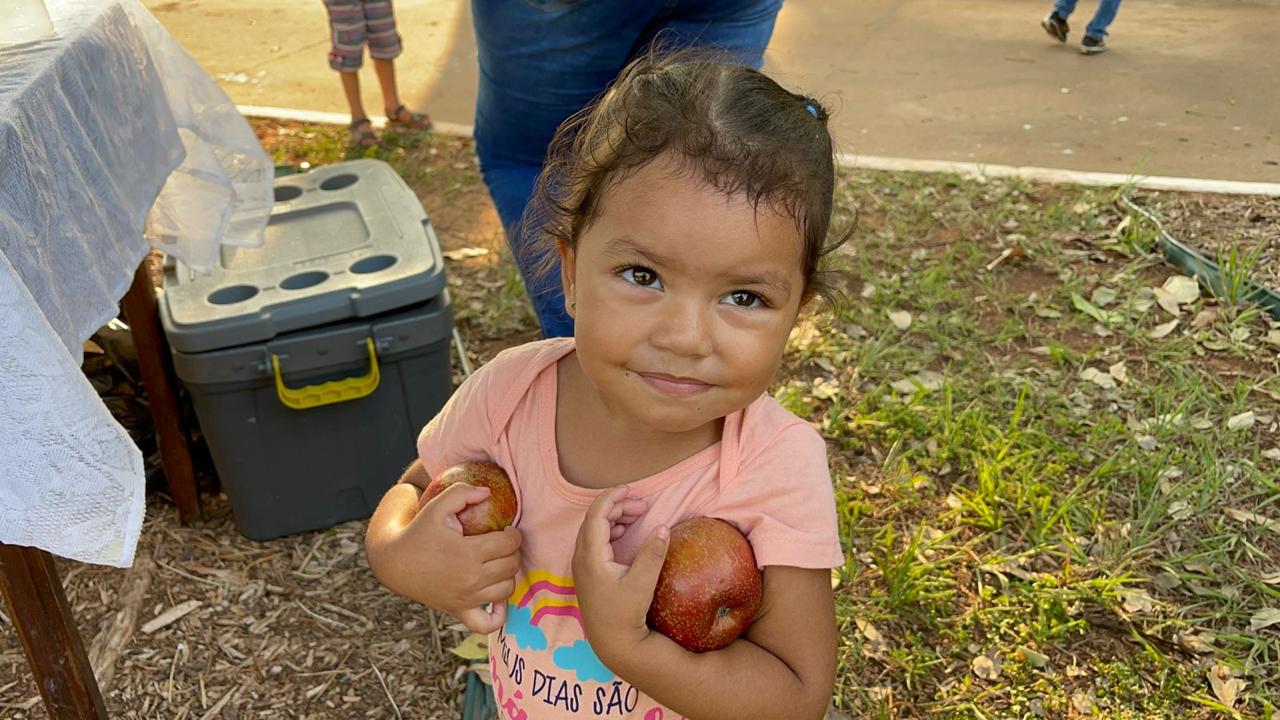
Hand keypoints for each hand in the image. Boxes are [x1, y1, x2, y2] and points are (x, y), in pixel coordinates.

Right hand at [366, 481, 521, 633]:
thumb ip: (463, 493)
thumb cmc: (419, 531)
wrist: (396, 562)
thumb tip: (488, 492)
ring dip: (507, 575)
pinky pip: (488, 624)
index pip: (509, 544)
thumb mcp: (437, 505)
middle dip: (512, 551)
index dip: (513, 534)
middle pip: (511, 565)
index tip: (506, 529)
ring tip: (497, 563)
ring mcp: (466, 598)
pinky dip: (499, 614)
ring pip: (507, 589)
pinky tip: (497, 599)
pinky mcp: (459, 611)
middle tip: (502, 544)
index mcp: (468, 553)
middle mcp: (470, 579)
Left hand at [572, 486, 668, 663]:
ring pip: (593, 529)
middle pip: (594, 519)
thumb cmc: (626, 614)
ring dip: (614, 518)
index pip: (597, 515)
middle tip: (642, 505)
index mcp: (591, 556)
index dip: (613, 498)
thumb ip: (652, 553)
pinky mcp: (587, 572)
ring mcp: (582, 565)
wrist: (612, 642)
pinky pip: (594, 540)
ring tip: (637, 514)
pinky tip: (623, 532)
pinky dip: (609, 530)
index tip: (630, 489)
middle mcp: (581, 557)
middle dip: (618, 506)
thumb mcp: (642, 583)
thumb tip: (663, 527)